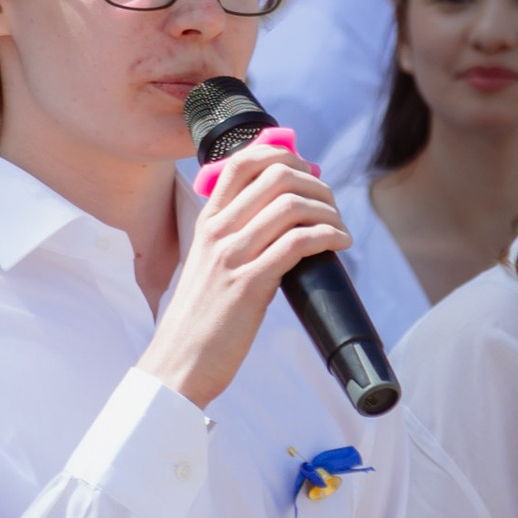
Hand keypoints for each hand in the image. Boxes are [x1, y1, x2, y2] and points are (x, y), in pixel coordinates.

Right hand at [142, 140, 351, 411]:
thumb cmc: (199, 320)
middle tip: (330, 204)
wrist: (178, 362)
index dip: (281, 154)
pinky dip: (328, 236)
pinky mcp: (249, 285)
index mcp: (206, 224)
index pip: (241, 162)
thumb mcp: (207, 266)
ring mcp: (232, 257)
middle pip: (275, 175)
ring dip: (328, 211)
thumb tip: (278, 221)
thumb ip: (233, 239)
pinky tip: (339, 243)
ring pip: (291, 206)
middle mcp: (217, 233)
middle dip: (315, 183)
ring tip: (338, 227)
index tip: (305, 171)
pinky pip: (298, 243)